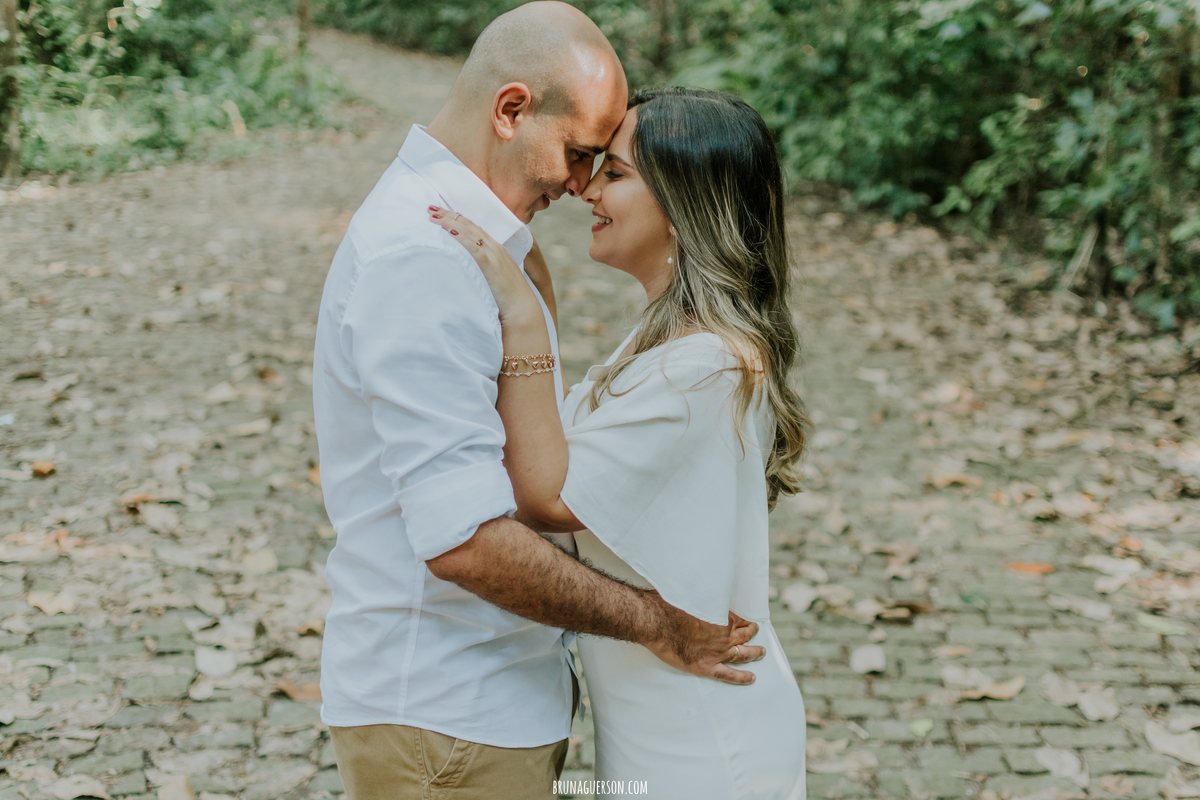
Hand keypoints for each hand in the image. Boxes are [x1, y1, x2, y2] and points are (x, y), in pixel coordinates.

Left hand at [428, 206, 540, 324]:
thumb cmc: (507, 298)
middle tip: (430, 207)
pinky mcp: (491, 265)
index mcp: (496, 250)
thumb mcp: (494, 278)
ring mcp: (494, 255)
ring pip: (469, 232)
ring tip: (433, 216)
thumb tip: (465, 269)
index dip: (456, 218)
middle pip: (469, 225)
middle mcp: (495, 248)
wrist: (522, 310)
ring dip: (449, 222)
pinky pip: (474, 247)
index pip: (473, 228)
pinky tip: (449, 230)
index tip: (440, 213)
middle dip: (449, 215)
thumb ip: (482, 269)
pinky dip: (461, 237)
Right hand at [641, 594, 765, 685]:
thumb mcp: (692, 594)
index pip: (741, 620)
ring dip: (754, 653)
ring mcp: (717, 653)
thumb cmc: (670, 606)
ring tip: (761, 653)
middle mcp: (725, 636)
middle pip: (744, 637)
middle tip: (756, 632)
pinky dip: (741, 677)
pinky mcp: (705, 667)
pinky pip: (728, 675)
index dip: (745, 621)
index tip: (748, 621)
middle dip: (752, 634)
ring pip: (742, 655)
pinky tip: (751, 678)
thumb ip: (704, 598)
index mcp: (723, 618)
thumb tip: (704, 588)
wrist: (655, 623)